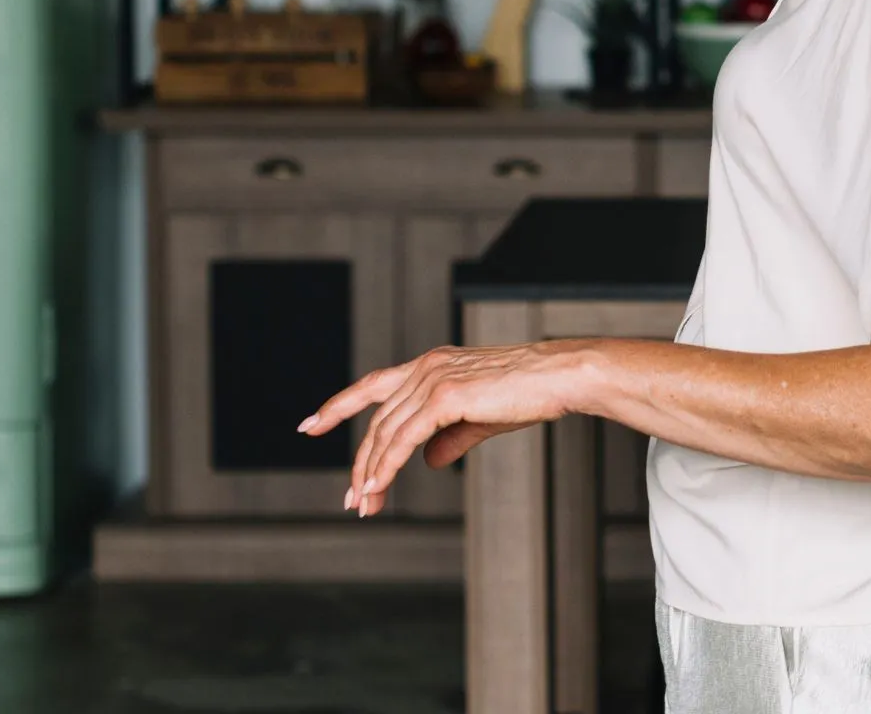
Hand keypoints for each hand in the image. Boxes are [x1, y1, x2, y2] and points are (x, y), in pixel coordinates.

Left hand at [301, 342, 580, 517]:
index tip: (310, 425)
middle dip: (361, 465)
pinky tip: (378, 486)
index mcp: (431, 366)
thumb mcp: (482, 417)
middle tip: (353, 502)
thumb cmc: (530, 392)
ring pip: (387, 433)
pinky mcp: (446, 396)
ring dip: (371, 473)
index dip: (339, 405)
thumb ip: (450, 437)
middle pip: (378, 422)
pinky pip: (405, 438)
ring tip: (365, 505)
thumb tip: (427, 461)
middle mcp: (426, 368)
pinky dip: (388, 464)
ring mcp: (434, 379)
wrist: (561, 376)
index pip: (373, 386)